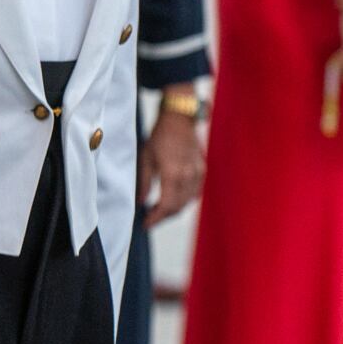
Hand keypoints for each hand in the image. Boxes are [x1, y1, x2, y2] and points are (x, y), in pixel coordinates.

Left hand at [139, 101, 205, 227]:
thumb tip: (139, 202)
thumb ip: (143, 182)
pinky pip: (194, 194)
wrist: (179, 119)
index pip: (166, 205)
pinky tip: (172, 200)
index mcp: (173, 174)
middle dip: (162, 217)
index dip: (155, 218)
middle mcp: (189, 176)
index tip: (144, 224)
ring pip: (187, 202)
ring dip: (172, 210)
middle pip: (177, 207)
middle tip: (148, 219)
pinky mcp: (202, 171)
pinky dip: (183, 201)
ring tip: (157, 211)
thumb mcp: (145, 158)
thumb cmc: (159, 136)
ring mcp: (198, 174)